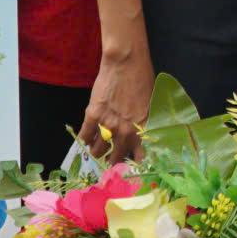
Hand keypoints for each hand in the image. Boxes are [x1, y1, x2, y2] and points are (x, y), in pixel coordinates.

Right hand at [81, 40, 155, 161]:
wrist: (127, 63)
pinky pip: (84, 137)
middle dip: (112, 162)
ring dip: (97, 151)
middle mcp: (126, 133)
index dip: (134, 169)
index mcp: (143, 132)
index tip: (130, 173)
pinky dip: (84, 140)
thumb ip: (146, 128)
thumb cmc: (143, 82)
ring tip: (99, 147)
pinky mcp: (93, 116)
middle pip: (115, 159)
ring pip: (97, 151)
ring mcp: (108, 125)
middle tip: (110, 160)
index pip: (140, 161)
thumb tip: (143, 143)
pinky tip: (88, 138)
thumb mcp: (152, 108)